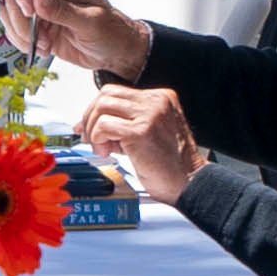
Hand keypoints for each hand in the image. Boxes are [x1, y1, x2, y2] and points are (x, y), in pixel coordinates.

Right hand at [11, 0, 155, 82]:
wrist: (116, 52)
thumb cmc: (112, 32)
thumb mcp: (91, 22)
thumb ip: (63, 10)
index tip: (29, 10)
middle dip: (21, 19)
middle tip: (39, 35)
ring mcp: (42, 10)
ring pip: (11, 13)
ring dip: (21, 32)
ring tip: (43, 44)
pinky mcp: (38, 27)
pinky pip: (16, 29)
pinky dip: (22, 42)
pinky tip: (40, 48)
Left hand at [81, 84, 202, 204]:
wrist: (189, 182)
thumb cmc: (170, 165)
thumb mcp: (148, 133)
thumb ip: (123, 124)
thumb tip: (87, 125)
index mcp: (160, 98)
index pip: (116, 92)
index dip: (96, 110)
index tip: (89, 128)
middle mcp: (156, 101)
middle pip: (106, 95)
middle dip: (90, 117)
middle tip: (90, 139)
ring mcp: (150, 114)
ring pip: (102, 106)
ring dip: (94, 129)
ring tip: (103, 148)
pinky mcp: (141, 130)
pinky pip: (104, 125)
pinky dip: (98, 139)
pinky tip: (108, 152)